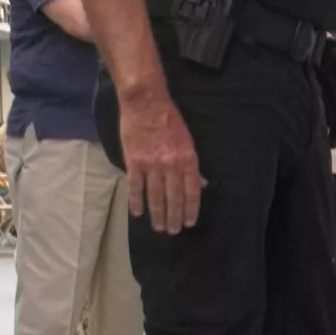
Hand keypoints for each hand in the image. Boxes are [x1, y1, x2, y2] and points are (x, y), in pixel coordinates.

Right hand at [118, 88, 205, 233]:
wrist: (145, 103)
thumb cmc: (169, 120)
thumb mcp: (188, 141)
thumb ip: (192, 165)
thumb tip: (202, 184)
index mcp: (188, 160)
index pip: (192, 192)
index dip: (191, 210)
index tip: (189, 223)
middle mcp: (171, 166)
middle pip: (174, 198)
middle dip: (174, 217)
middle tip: (173, 231)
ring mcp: (152, 165)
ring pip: (155, 196)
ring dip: (158, 214)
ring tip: (159, 228)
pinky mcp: (134, 162)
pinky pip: (136, 187)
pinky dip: (136, 202)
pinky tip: (138, 213)